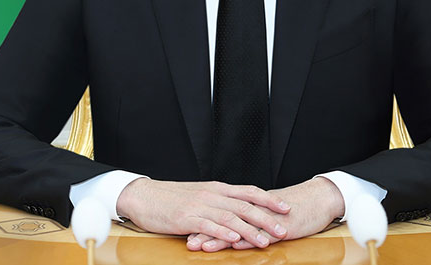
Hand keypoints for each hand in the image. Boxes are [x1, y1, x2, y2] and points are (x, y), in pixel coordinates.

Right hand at [116, 178, 290, 248]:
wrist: (144, 196)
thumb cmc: (171, 198)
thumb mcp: (199, 196)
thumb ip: (218, 202)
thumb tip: (238, 210)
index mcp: (216, 188)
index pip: (248, 192)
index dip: (269, 199)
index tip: (286, 208)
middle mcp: (211, 195)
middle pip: (244, 206)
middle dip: (266, 219)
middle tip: (283, 230)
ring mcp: (199, 206)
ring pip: (230, 217)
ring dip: (250, 231)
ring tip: (265, 241)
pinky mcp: (186, 218)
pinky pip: (208, 225)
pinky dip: (223, 233)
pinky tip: (234, 240)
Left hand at [188, 177, 344, 251]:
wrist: (319, 198)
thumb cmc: (295, 207)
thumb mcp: (269, 213)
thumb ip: (253, 218)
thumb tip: (236, 226)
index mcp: (250, 205)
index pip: (222, 213)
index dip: (205, 222)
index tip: (186, 230)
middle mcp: (255, 210)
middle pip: (225, 219)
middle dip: (206, 231)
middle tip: (187, 241)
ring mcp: (267, 218)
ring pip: (239, 226)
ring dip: (220, 237)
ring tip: (202, 246)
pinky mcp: (281, 226)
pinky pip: (261, 233)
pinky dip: (247, 239)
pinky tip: (235, 245)